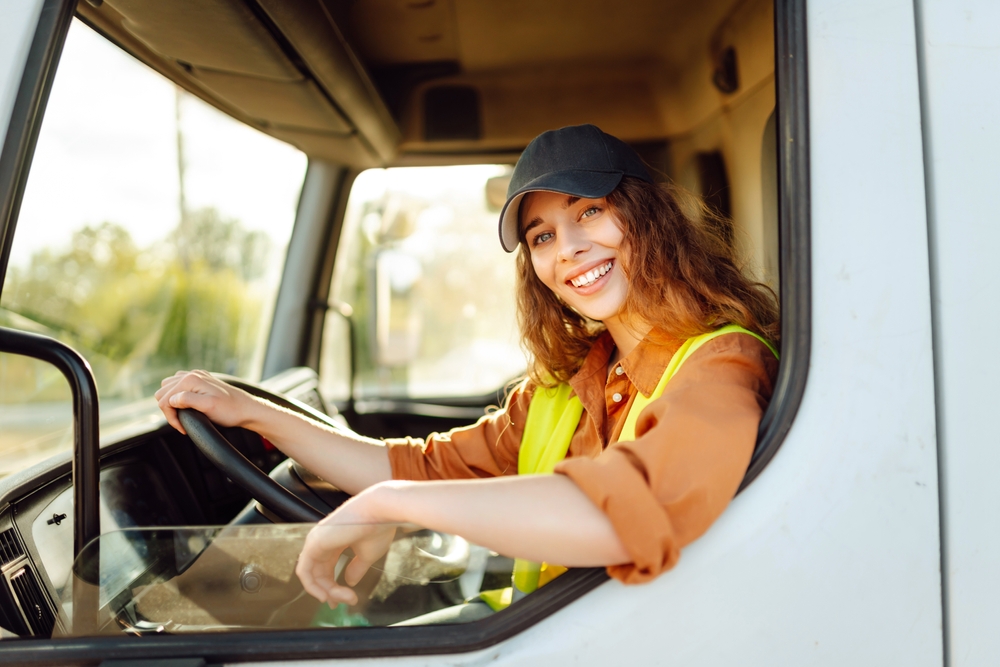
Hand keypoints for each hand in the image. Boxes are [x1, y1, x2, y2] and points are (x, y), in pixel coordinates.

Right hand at [155, 369, 258, 434]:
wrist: (247, 408)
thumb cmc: (230, 410)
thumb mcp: (208, 407)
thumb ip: (188, 400)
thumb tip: (172, 399)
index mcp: (190, 380)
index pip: (164, 399)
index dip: (171, 417)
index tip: (182, 428)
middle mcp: (191, 374)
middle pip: (163, 392)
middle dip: (169, 409)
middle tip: (182, 422)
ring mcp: (196, 375)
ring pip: (168, 387)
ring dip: (171, 401)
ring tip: (183, 414)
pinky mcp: (200, 380)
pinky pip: (178, 384)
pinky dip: (178, 395)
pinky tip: (186, 405)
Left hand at [295, 484, 405, 605]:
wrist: (381, 512)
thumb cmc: (378, 529)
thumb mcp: (367, 555)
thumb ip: (356, 568)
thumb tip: (349, 582)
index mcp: (335, 540)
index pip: (326, 567)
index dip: (334, 587)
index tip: (348, 599)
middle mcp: (323, 540)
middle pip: (319, 573)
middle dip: (331, 592)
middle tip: (347, 602)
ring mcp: (316, 540)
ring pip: (312, 575)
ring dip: (326, 591)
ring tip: (343, 598)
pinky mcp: (313, 543)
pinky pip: (304, 571)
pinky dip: (312, 586)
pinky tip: (325, 595)